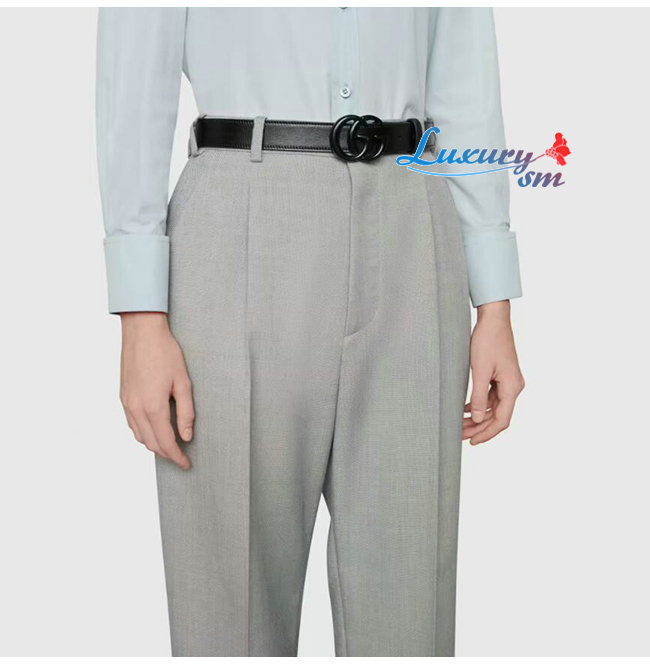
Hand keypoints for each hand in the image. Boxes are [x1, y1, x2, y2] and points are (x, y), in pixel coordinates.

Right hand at [119, 312, 193, 468]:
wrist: (142, 332)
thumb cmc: (165, 353)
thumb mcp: (184, 383)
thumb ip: (186, 412)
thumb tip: (186, 436)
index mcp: (153, 407)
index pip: (166, 442)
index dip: (177, 457)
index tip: (187, 464)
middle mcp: (136, 409)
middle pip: (151, 443)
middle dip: (166, 454)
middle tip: (181, 458)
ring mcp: (127, 403)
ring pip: (139, 436)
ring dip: (154, 445)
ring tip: (170, 446)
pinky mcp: (123, 397)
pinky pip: (132, 424)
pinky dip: (143, 433)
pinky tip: (154, 430)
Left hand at [463, 300, 524, 444]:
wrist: (493, 319)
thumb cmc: (487, 341)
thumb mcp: (480, 371)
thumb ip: (480, 397)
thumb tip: (478, 420)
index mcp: (512, 387)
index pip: (502, 420)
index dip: (487, 434)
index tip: (472, 442)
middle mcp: (513, 387)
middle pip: (498, 416)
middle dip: (479, 428)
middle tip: (459, 435)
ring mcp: (507, 381)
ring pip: (494, 408)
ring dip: (478, 417)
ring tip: (459, 425)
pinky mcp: (500, 376)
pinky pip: (491, 397)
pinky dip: (479, 405)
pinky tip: (465, 410)